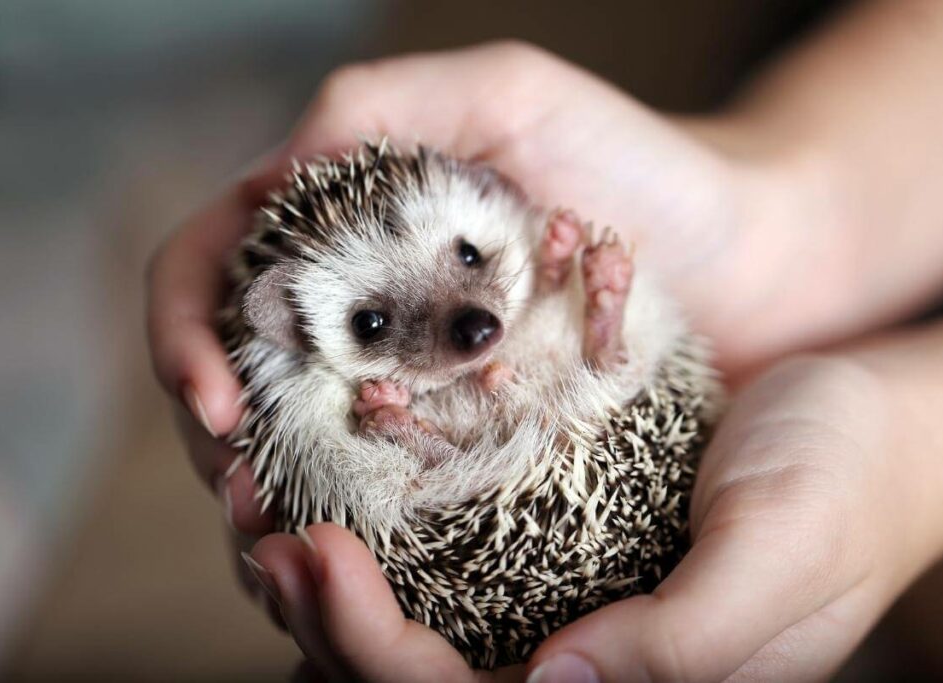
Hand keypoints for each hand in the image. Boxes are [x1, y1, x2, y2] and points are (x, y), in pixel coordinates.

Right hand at [146, 41, 824, 618]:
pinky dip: (362, 521)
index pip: (212, 272)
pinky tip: (359, 557)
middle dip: (220, 440)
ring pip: (304, 444)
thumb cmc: (639, 166)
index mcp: (346, 226)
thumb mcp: (507, 96)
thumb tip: (267, 172)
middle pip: (242, 376)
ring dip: (275, 498)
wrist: (755, 254)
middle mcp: (367, 308)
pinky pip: (394, 486)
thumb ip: (381, 106)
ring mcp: (416, 380)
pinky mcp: (470, 442)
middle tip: (245, 501)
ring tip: (285, 546)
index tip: (217, 401)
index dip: (187, 334)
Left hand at [247, 354, 942, 681]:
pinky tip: (342, 485)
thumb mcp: (782, 552)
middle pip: (415, 680)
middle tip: (260, 530)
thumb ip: (684, 642)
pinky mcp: (561, 551)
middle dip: (325, 619)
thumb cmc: (843, 482)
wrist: (872, 420)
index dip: (373, 647)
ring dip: (332, 584)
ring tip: (267, 511)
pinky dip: (383, 539)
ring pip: (417, 630)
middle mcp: (585, 667)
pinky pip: (449, 568)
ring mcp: (566, 610)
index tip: (317, 551)